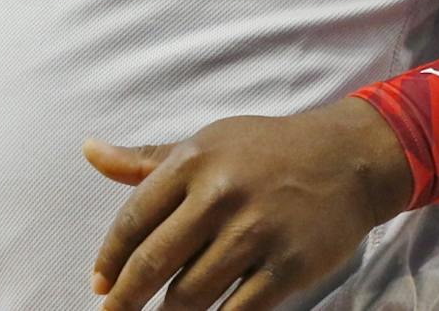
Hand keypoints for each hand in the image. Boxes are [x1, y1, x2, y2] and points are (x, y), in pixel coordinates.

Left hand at [84, 99, 413, 310]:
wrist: (348, 159)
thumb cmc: (268, 151)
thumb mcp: (207, 143)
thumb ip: (147, 160)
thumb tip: (90, 152)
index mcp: (195, 161)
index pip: (134, 219)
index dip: (110, 259)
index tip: (99, 284)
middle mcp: (221, 194)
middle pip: (154, 262)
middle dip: (125, 299)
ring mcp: (256, 232)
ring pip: (191, 295)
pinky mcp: (287, 266)